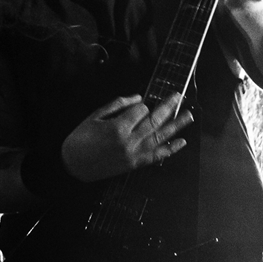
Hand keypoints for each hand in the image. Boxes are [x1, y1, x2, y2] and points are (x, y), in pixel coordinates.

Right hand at [60, 94, 192, 182]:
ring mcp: (134, 154)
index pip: (140, 110)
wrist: (73, 165)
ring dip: (176, 126)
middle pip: (155, 121)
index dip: (140, 106)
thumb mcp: (95, 116)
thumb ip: (118, 104)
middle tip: (179, 96)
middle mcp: (130, 141)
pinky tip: (181, 142)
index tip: (137, 106)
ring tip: (188, 115)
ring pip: (160, 137)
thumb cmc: (81, 138)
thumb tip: (139, 98)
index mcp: (118, 127)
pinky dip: (170, 149)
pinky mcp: (135, 164)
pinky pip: (157, 156)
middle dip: (168, 107)